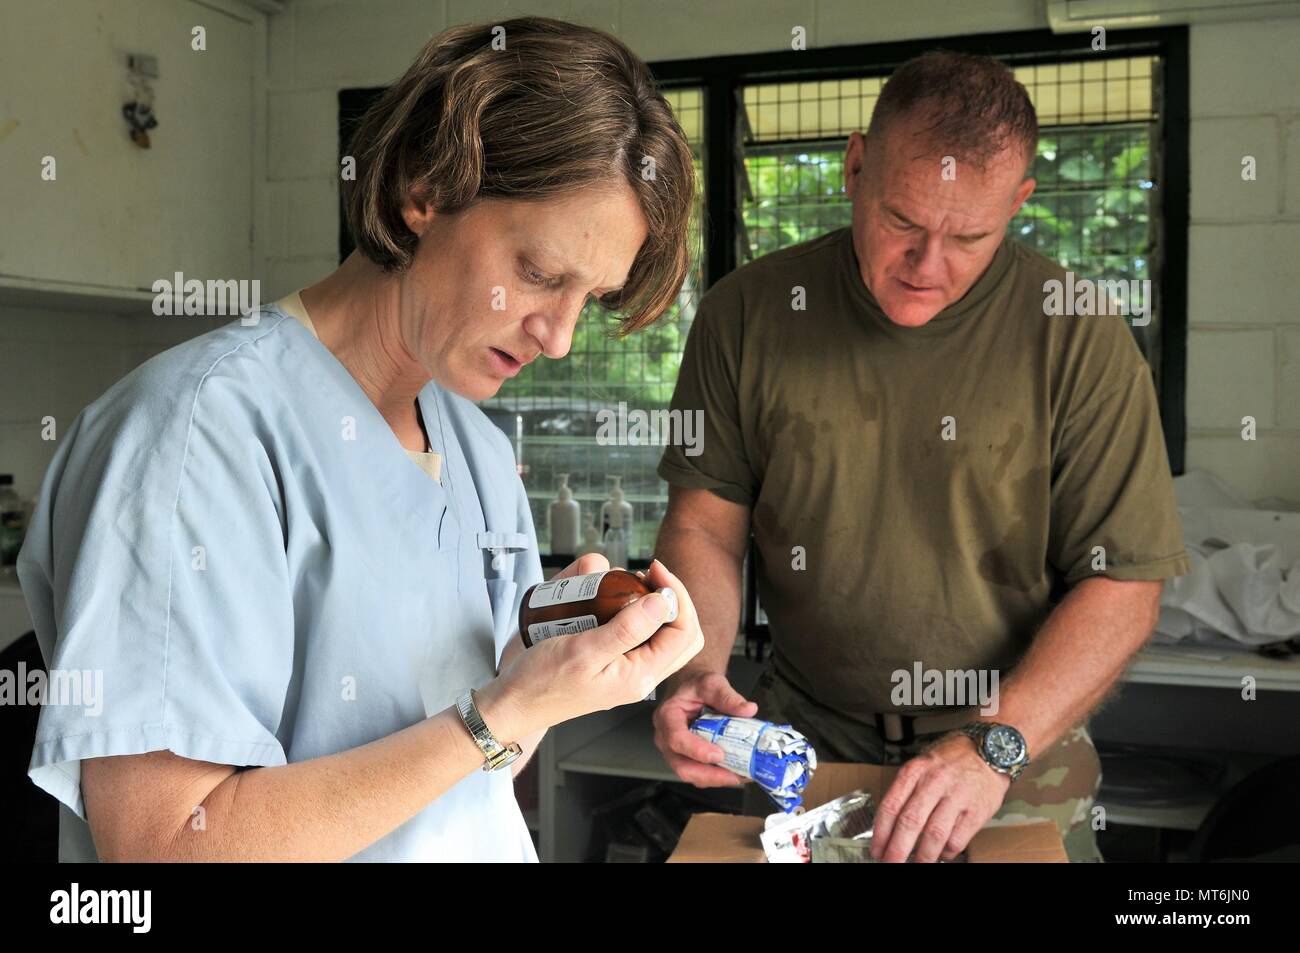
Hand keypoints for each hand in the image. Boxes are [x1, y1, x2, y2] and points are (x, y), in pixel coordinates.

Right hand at [480, 556, 703, 741]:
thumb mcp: (583, 650)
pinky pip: (638, 635)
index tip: (654, 570)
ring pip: (662, 634)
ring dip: (654, 605)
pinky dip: (634, 613)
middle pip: (681, 633)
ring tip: (629, 583)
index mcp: (640, 676)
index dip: (676, 596)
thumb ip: (626, 629)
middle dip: (671, 599)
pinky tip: (613, 600)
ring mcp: (627, 670)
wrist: (514, 703)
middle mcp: (640, 675)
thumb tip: (661, 603)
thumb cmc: (541, 682)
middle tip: (649, 575)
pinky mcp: (613, 662)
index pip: (683, 632)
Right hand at [653, 670, 758, 786]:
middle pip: (682, 765)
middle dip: (709, 775)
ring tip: (739, 775)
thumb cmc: (695, 686)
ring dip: (715, 779)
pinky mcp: (686, 758)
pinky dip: (717, 776)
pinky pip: (699, 773)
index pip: (676, 739)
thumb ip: (727, 696)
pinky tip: (735, 772)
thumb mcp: (711, 683)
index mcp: (667, 716)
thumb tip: (748, 709)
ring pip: (691, 774)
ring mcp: (675, 750)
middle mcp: (666, 737)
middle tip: (734, 775)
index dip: (696, 750)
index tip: (719, 754)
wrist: (690, 687)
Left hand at [869, 732, 1011, 862]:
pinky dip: (946, 853)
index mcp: (915, 771)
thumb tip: (890, 827)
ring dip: (923, 857)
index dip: (881, 833)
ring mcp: (957, 797)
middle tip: (891, 864)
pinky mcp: (976, 811)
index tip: (876, 850)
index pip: (891, 806)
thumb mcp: (923, 765)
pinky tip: (942, 854)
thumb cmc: (952, 761)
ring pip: (934, 835)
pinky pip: (957, 840)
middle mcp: (934, 782)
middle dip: (897, 850)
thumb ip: (907, 791)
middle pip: (910, 823)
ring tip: (917, 864)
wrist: (992, 750)